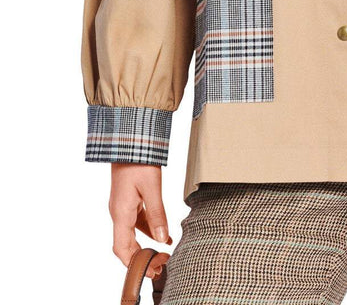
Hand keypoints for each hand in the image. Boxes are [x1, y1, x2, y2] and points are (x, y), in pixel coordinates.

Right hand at [109, 162, 172, 279]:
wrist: (130, 140)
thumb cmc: (139, 160)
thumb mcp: (152, 187)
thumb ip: (157, 214)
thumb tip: (163, 239)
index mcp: (121, 213)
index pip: (122, 249)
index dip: (135, 263)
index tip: (151, 270)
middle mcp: (118, 212)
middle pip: (126, 245)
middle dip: (141, 258)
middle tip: (160, 265)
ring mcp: (122, 206)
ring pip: (132, 233)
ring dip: (146, 245)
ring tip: (164, 254)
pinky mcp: (128, 199)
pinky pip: (137, 221)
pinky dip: (149, 230)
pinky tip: (163, 234)